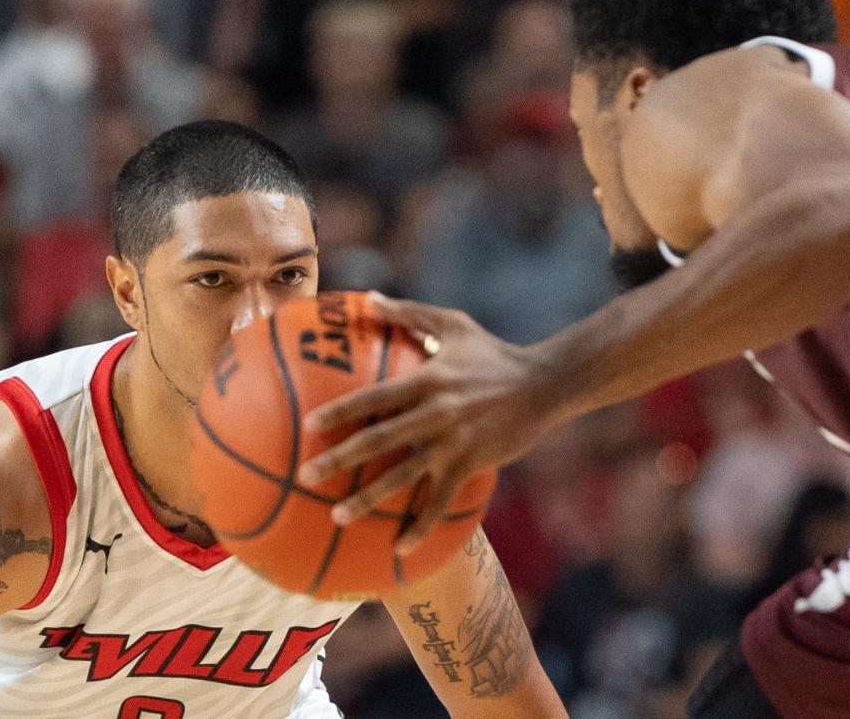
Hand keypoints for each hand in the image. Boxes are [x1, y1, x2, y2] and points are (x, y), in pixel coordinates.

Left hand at [299, 294, 556, 553]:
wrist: (544, 384)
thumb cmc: (493, 352)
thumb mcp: (454, 324)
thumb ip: (409, 314)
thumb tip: (368, 298)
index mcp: (427, 380)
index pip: (374, 396)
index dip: (341, 410)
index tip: (310, 426)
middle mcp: (435, 413)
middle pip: (379, 439)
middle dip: (339, 459)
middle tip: (305, 475)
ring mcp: (453, 443)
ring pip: (404, 477)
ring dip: (368, 499)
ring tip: (336, 517)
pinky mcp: (471, 465)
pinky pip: (440, 502)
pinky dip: (419, 527)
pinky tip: (398, 550)